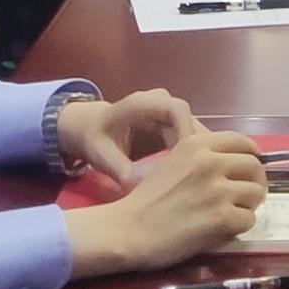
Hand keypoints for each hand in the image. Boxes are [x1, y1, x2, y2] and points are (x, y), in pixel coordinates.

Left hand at [52, 88, 198, 183]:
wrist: (90, 128)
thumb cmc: (95, 138)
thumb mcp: (101, 154)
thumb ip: (118, 168)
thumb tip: (133, 186)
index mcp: (143, 103)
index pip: (177, 110)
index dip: (188, 132)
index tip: (189, 161)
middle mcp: (162, 103)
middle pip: (192, 122)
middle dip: (198, 150)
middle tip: (197, 179)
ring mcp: (169, 113)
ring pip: (195, 132)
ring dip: (198, 156)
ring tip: (196, 182)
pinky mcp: (173, 126)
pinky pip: (189, 140)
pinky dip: (192, 158)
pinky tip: (190, 179)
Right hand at [60, 121, 272, 276]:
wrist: (129, 230)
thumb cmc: (147, 199)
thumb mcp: (174, 161)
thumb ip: (203, 158)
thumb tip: (237, 163)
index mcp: (198, 144)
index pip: (242, 142)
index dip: (250, 157)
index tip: (247, 170)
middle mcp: (211, 162)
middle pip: (255, 167)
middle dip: (253, 182)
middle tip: (243, 197)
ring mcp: (219, 190)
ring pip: (256, 193)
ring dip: (247, 205)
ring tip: (230, 214)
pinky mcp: (223, 217)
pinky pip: (249, 219)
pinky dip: (239, 226)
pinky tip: (222, 229)